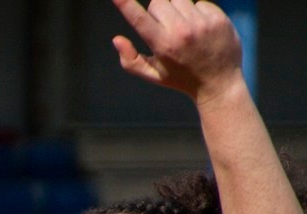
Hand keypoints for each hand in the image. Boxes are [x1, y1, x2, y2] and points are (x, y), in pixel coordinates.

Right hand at [111, 0, 243, 105]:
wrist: (219, 82)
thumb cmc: (181, 78)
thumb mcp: (153, 75)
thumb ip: (130, 60)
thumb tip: (117, 39)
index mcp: (163, 46)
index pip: (140, 19)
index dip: (126, 5)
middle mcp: (182, 32)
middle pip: (158, 2)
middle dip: (157, 10)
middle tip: (164, 26)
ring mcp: (202, 23)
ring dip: (176, 9)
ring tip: (183, 27)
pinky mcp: (218, 18)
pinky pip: (200, 2)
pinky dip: (197, 12)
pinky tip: (201, 29)